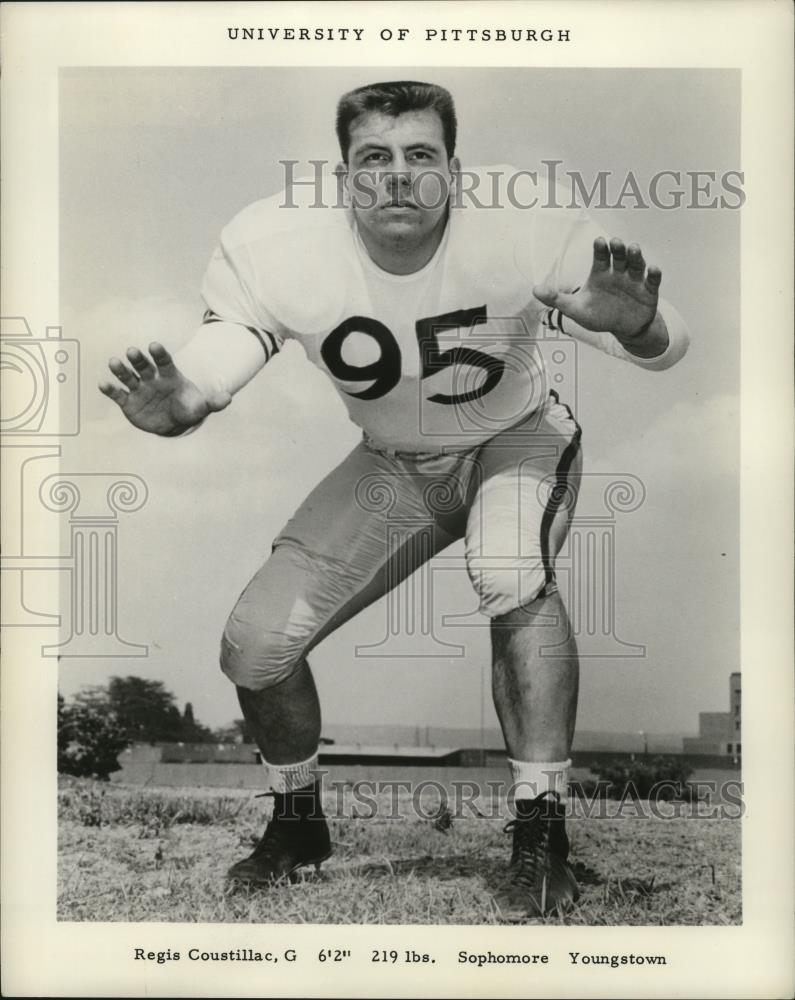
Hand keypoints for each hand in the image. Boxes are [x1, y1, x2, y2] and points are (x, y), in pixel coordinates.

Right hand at [98, 342, 230, 435]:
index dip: (160, 354)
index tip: (154, 345)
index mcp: (170, 376)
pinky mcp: (128, 402)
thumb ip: (214, 402)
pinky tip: (102, 383)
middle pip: (144, 366)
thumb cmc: (188, 409)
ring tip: (113, 362)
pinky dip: (110, 389)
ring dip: (121, 369)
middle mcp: (152, 379)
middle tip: (133, 351)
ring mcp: (139, 389)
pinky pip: (118, 394)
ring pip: (128, 376)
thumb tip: (228, 398)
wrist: (173, 421)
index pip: (165, 362)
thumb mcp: (202, 407)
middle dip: (138, 359)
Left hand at [534, 238, 661, 340]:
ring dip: (636, 256)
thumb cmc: (599, 315)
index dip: (601, 248)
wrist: (623, 330)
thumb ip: (556, 299)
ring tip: (634, 248)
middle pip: (620, 256)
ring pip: (637, 264)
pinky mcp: (649, 291)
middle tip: (616, 242)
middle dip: (619, 248)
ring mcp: (635, 280)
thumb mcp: (575, 309)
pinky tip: (653, 269)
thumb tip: (535, 290)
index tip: (599, 241)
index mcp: (601, 273)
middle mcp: (619, 272)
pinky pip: (653, 280)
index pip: (601, 256)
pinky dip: (654, 274)